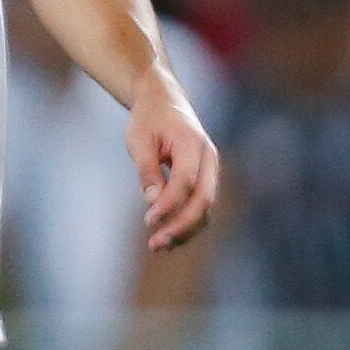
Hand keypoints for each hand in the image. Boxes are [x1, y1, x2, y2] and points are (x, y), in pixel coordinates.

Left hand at [131, 78, 218, 250]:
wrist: (165, 103)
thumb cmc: (149, 120)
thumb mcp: (139, 139)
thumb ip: (147, 169)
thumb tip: (153, 200)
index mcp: (193, 144)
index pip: (186, 181)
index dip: (169, 204)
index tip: (148, 220)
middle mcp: (209, 159)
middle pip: (203, 199)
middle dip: (181, 224)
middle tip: (155, 243)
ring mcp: (210, 171)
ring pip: (205, 207)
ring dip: (185, 229)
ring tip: (158, 246)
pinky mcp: (204, 180)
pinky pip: (200, 206)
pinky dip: (187, 223)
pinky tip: (167, 238)